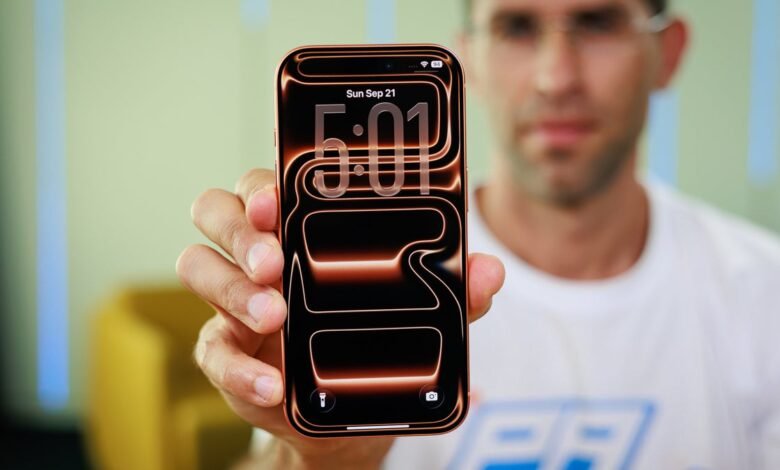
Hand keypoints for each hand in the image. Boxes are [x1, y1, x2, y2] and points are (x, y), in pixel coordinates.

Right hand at [176, 168, 504, 469]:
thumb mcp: (417, 310)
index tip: (282, 197)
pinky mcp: (225, 349)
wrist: (348, 405)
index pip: (268, 182)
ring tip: (274, 315)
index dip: (266, 182)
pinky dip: (238, 369)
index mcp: (298, 226)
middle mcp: (257, 251)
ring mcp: (233, 297)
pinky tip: (273, 384)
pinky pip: (208, 349)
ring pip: (195, 264)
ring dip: (229, 287)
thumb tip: (488, 272)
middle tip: (275, 259)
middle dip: (240, 228)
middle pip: (216, 209)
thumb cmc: (373, 334)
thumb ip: (451, 291)